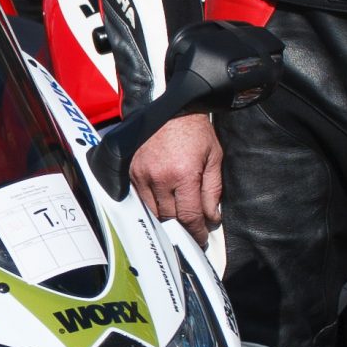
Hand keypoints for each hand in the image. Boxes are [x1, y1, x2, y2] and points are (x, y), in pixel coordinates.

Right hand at [130, 113, 221, 246]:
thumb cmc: (194, 131)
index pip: (189, 216)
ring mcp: (143, 176)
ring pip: (153, 212)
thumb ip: (213, 190)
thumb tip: (212, 217)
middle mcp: (160, 178)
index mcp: (184, 175)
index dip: (197, 232)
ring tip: (178, 221)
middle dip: (182, 229)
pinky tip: (164, 204)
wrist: (171, 108)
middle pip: (169, 219)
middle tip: (192, 233)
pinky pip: (141, 199)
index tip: (201, 238)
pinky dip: (153, 205)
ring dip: (167, 220)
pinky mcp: (132, 172)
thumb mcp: (214, 158)